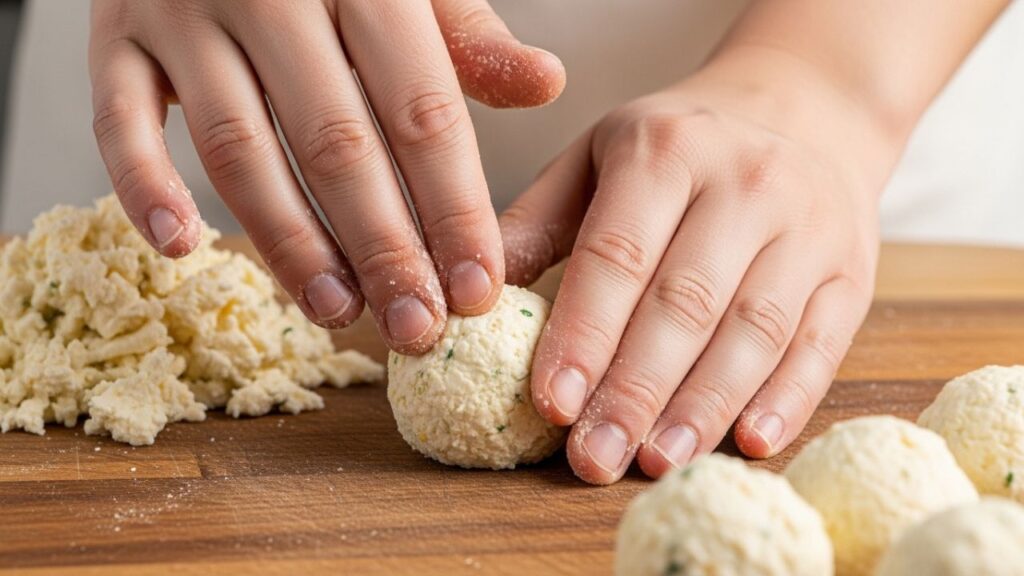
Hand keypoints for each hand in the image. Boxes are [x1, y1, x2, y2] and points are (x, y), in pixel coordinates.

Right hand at [89, 0, 564, 353]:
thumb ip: (467, 36)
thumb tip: (547, 84)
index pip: (421, 110)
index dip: (453, 208)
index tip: (477, 289)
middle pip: (334, 142)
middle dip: (382, 248)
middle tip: (415, 328)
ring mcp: (181, 10)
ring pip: (237, 148)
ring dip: (288, 242)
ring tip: (335, 312)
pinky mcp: (113, 35)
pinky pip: (118, 121)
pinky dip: (143, 188)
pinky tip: (181, 250)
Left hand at [501, 47, 899, 483]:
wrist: (806, 110)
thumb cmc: (680, 149)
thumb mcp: (601, 156)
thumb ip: (540, 222)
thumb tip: (475, 298)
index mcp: (666, 151)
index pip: (618, 256)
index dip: (584, 333)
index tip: (552, 403)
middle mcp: (745, 184)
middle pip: (685, 303)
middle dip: (634, 390)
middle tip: (593, 460)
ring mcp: (809, 229)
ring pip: (754, 332)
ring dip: (702, 407)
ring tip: (655, 463)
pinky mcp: (851, 272)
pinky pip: (820, 344)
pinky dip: (786, 400)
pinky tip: (747, 444)